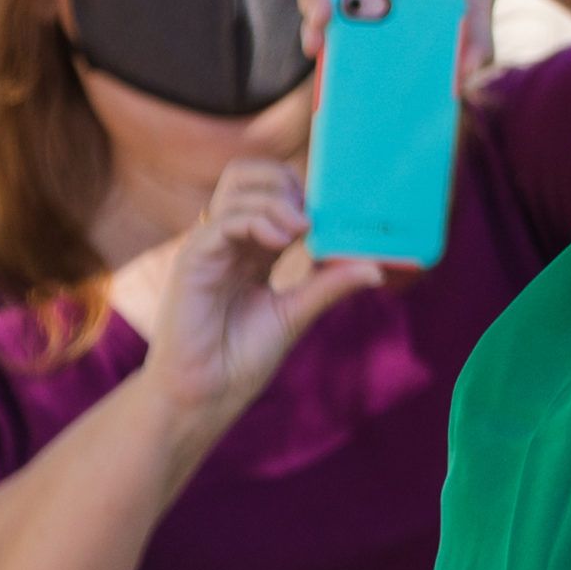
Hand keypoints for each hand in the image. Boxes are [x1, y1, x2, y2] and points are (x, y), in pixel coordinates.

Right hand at [144, 160, 385, 428]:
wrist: (205, 395)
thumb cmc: (242, 357)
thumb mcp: (297, 313)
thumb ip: (330, 284)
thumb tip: (377, 268)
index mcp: (253, 247)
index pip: (275, 191)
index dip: (306, 193)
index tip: (337, 215)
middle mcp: (230, 239)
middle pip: (252, 175)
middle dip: (289, 183)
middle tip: (313, 219)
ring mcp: (210, 246)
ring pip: (239, 186)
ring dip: (278, 199)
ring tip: (301, 231)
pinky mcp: (193, 259)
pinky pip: (224, 220)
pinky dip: (257, 220)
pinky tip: (281, 240)